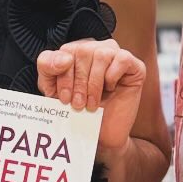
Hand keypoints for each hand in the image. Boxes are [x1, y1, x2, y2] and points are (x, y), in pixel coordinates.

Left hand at [37, 37, 145, 155]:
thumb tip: (65, 58)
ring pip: (102, 55)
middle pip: (83, 52)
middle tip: (78, 104)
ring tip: (91, 103)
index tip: (64, 99)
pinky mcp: (135, 66)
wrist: (100, 133)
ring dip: (94, 83)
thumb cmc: (78, 108)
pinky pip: (122, 59)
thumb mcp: (52, 88)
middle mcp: (97, 48)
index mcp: (76, 51)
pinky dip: (113, 76)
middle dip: (78, 83)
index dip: (64, 77)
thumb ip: (47, 67)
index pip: (66, 52)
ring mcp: (117, 55)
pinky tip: (110, 89)